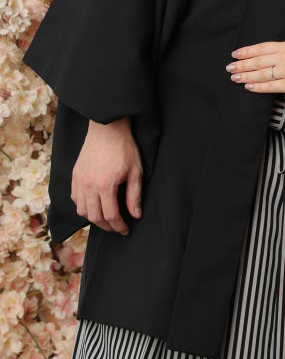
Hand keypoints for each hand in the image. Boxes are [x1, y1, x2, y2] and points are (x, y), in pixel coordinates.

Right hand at [72, 117, 142, 234]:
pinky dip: (82, 206)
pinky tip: (92, 205)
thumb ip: (134, 195)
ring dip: (93, 218)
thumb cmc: (124, 148)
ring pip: (81, 210)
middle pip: (94, 217)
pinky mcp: (75, 175)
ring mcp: (79, 180)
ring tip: (105, 218)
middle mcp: (89, 186)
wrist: (108, 128)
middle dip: (106, 226)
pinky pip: (74, 198)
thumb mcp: (135, 171)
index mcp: (105, 185)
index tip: (125, 230)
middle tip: (116, 227)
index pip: (111, 215)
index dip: (119, 226)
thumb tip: (135, 215)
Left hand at [227, 41, 284, 95]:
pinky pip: (269, 86)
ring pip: (260, 73)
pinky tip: (248, 86)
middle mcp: (283, 58)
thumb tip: (268, 54)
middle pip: (257, 61)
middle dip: (241, 64)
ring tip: (235, 77)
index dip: (246, 51)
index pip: (260, 48)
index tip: (235, 54)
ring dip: (245, 75)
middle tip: (230, 67)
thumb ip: (284, 50)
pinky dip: (257, 86)